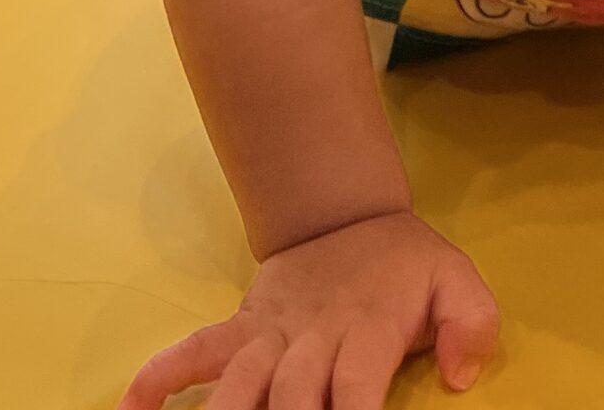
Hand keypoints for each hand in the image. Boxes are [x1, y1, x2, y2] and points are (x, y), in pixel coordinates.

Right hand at [118, 209, 498, 409]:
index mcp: (368, 330)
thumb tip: (458, 375)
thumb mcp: (457, 280)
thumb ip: (471, 321)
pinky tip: (132, 409)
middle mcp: (314, 336)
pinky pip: (195, 349)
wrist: (348, 213)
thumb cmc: (405, 267)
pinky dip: (161, 375)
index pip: (358, 387)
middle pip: (292, 395)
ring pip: (239, 379)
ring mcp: (272, 332)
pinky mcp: (242, 327)